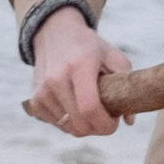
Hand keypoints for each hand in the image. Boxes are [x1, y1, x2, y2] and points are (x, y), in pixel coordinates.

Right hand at [24, 6, 134, 136]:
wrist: (55, 35)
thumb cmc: (89, 48)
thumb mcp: (113, 56)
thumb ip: (126, 84)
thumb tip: (129, 120)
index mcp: (79, 66)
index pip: (90, 108)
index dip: (105, 124)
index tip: (114, 123)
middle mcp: (56, 79)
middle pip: (79, 124)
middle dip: (98, 129)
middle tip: (106, 118)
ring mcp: (42, 91)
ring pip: (68, 128)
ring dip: (84, 126)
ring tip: (91, 110)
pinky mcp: (35, 100)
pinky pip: (57, 125)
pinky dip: (69, 123)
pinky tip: (75, 108)